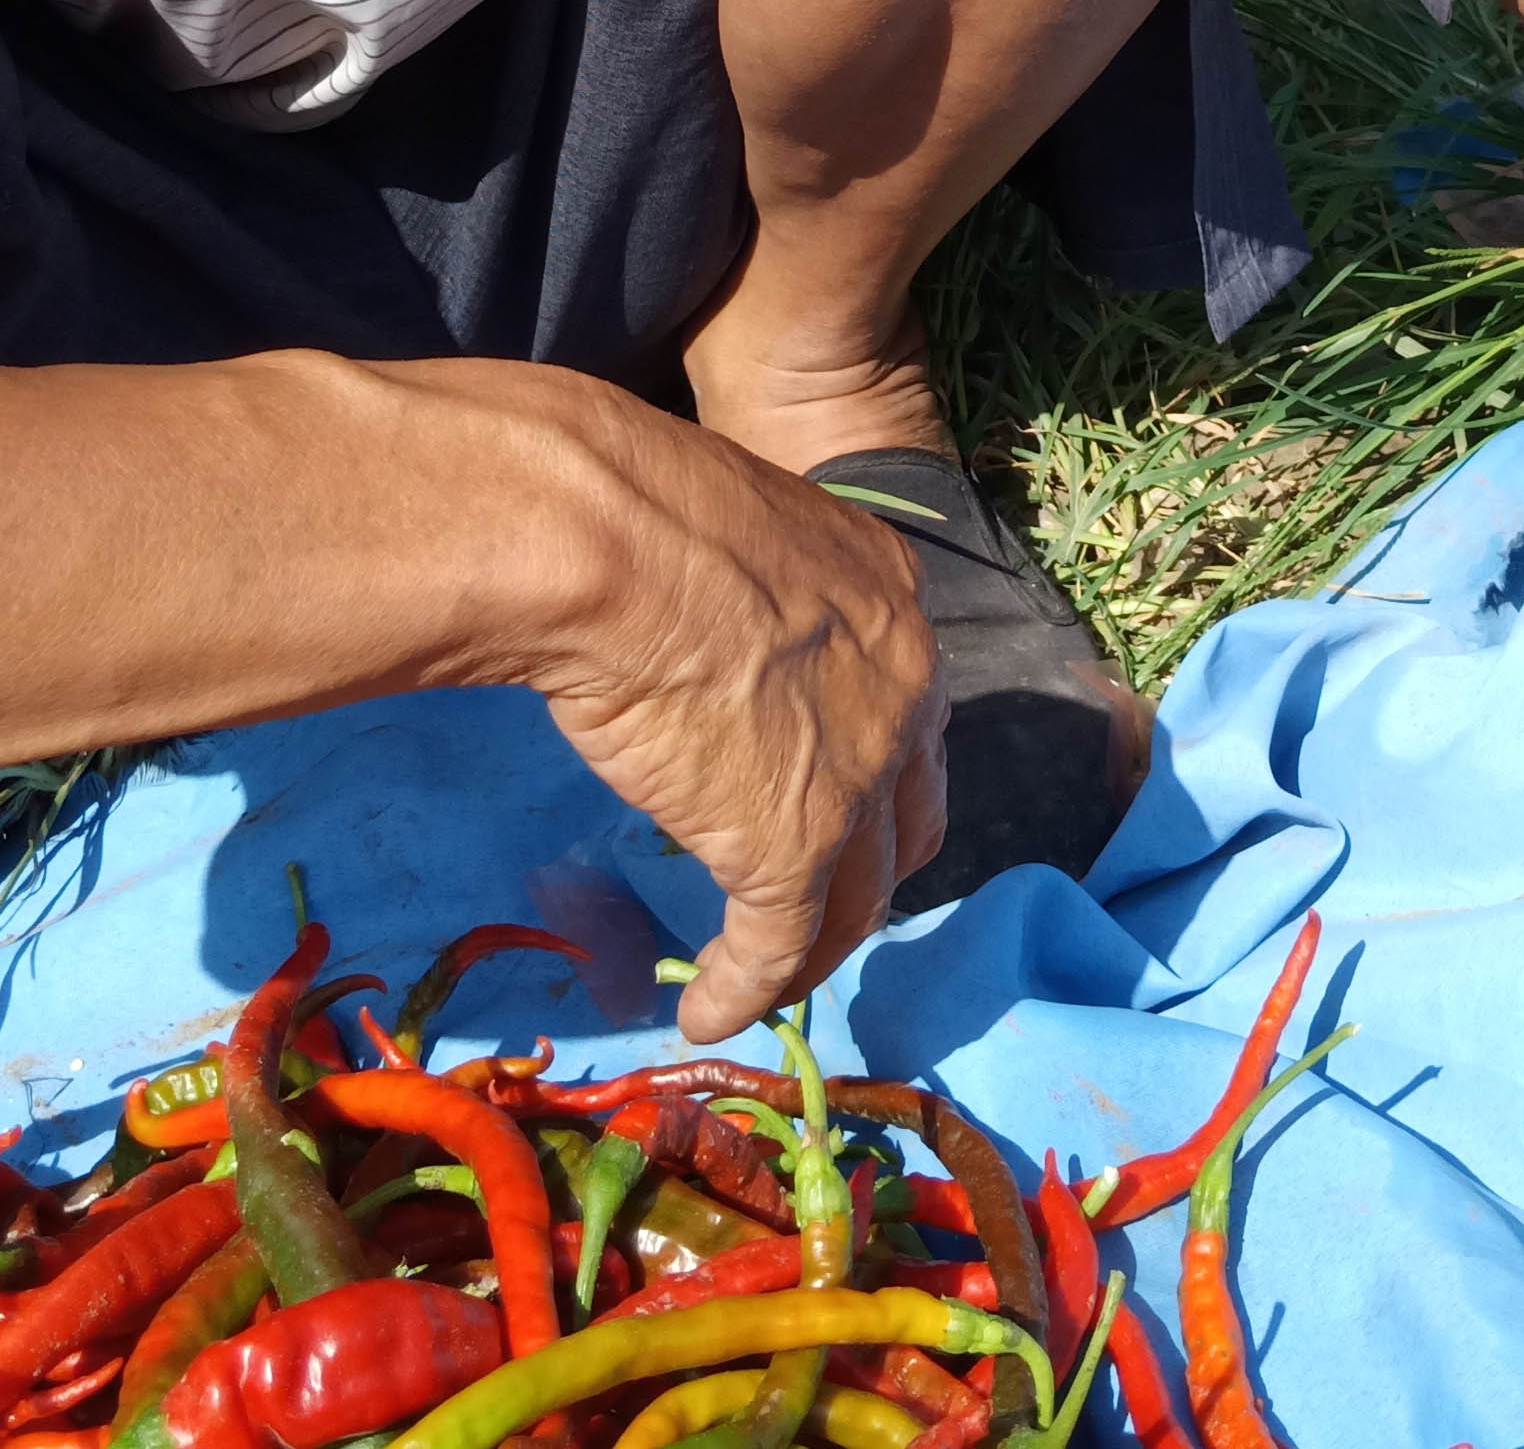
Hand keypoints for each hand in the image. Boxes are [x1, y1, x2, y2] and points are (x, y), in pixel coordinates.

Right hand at [505, 393, 948, 1041]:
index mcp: (889, 597)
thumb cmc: (642, 509)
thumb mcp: (730, 531)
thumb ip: (744, 590)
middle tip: (826, 903)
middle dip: (871, 865)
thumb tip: (688, 613)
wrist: (617, 542)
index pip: (903, 707)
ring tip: (770, 979)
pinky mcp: (792, 848)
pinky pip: (777, 945)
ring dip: (814, 946)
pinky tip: (711, 1014)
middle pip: (906, 812)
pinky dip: (747, 988)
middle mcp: (903, 687)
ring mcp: (858, 776)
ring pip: (856, 894)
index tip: (832, 793)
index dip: (872, 762)